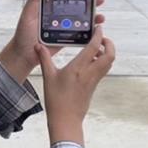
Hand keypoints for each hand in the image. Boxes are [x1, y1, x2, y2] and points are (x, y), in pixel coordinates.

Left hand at [0, 0, 105, 83]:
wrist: (24, 55)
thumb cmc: (22, 35)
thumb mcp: (27, 16)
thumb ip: (32, 1)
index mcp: (50, 8)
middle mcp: (59, 17)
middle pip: (77, 8)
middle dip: (89, 3)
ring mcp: (64, 28)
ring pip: (81, 21)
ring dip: (92, 18)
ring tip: (100, 17)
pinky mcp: (66, 39)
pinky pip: (79, 34)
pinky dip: (89, 32)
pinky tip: (96, 30)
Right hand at [34, 26, 114, 146]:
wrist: (66, 120)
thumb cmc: (56, 100)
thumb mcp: (48, 77)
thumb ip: (44, 59)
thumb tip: (37, 46)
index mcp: (79, 68)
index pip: (94, 47)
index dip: (99, 35)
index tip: (98, 28)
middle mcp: (90, 73)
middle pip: (110, 55)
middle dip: (109, 44)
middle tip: (101, 38)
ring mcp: (94, 80)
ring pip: (109, 63)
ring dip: (106, 53)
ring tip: (94, 48)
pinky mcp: (94, 86)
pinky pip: (103, 70)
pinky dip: (101, 62)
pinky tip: (90, 61)